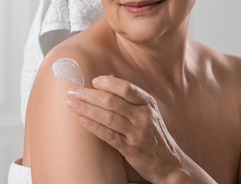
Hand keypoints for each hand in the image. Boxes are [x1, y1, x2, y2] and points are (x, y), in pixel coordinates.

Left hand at [66, 75, 191, 182]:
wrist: (169, 163)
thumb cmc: (153, 133)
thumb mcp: (147, 111)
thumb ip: (128, 95)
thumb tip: (107, 77)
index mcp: (147, 103)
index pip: (126, 87)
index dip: (108, 83)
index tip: (93, 81)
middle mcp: (143, 116)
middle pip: (112, 101)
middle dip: (88, 94)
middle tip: (72, 91)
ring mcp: (137, 133)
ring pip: (108, 117)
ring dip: (86, 109)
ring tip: (71, 103)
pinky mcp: (130, 149)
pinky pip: (109, 136)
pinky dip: (94, 127)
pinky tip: (82, 121)